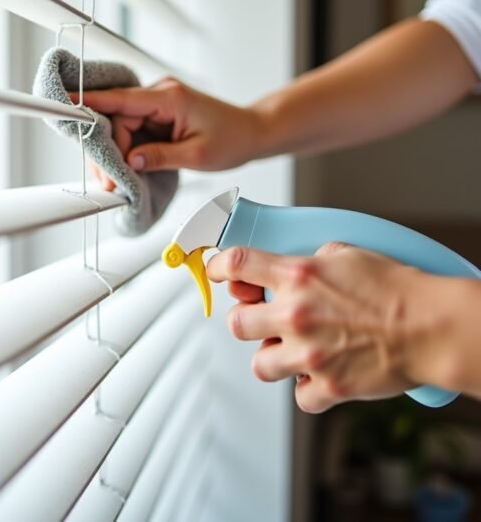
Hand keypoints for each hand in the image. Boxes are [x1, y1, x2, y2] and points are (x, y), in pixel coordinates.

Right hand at [75, 79, 265, 190]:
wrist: (252, 132)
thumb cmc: (232, 140)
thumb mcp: (197, 155)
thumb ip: (161, 156)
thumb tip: (130, 161)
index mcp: (170, 98)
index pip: (122, 100)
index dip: (92, 102)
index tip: (66, 105)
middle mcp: (160, 95)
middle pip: (117, 118)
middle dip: (108, 149)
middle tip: (108, 183)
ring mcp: (158, 104)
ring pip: (122, 126)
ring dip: (116, 152)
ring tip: (116, 182)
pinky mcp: (158, 115)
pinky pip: (133, 130)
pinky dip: (127, 150)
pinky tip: (127, 169)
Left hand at [206, 242, 430, 412]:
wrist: (431, 328)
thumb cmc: (396, 289)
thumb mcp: (347, 254)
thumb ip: (311, 260)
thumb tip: (295, 265)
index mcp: (297, 276)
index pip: (236, 264)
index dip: (218, 268)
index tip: (217, 273)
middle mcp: (295, 314)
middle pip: (236, 322)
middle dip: (247, 320)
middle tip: (265, 320)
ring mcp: (308, 354)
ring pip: (259, 364)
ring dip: (273, 357)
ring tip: (295, 350)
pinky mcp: (327, 386)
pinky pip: (300, 396)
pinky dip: (309, 388)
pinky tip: (322, 374)